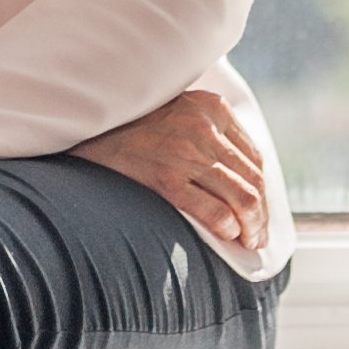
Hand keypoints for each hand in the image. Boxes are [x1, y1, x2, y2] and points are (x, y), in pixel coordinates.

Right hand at [68, 89, 269, 252]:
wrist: (86, 125)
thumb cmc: (131, 124)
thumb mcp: (179, 109)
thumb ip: (209, 129)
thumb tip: (240, 175)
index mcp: (212, 107)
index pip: (254, 156)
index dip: (262, 189)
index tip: (260, 210)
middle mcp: (204, 127)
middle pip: (253, 179)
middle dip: (261, 214)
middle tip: (258, 235)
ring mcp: (185, 153)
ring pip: (242, 197)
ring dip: (252, 226)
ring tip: (248, 241)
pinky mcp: (166, 178)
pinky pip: (213, 211)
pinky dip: (227, 228)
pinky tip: (227, 236)